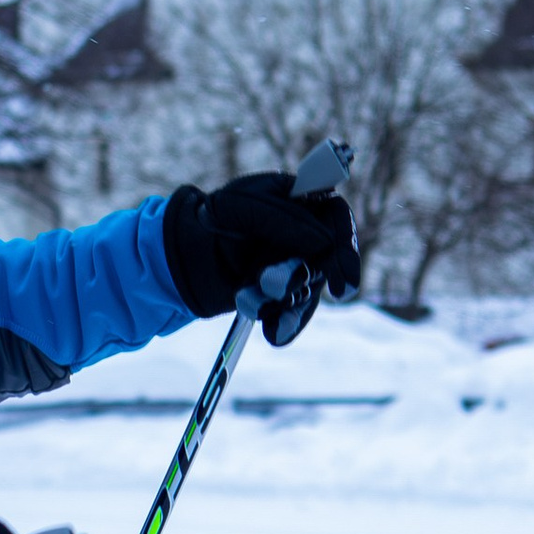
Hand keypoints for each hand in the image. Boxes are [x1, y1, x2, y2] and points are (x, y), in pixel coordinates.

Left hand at [164, 173, 360, 338]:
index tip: (342, 280)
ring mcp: (300, 263)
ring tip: (245, 301)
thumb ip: (280, 218)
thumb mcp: (237, 205)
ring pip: (308, 288)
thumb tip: (323, 241)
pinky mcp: (287, 293)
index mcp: (301, 198)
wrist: (188, 254)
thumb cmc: (215, 218)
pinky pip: (297, 311)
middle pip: (324, 257)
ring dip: (282, 300)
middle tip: (269, 284)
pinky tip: (275, 335)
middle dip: (296, 276)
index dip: (345, 246)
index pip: (336, 216)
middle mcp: (308, 232)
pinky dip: (286, 323)